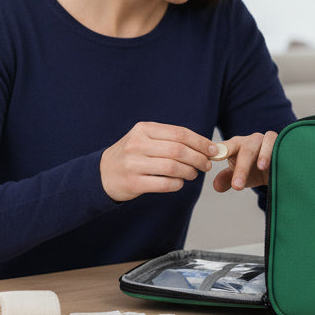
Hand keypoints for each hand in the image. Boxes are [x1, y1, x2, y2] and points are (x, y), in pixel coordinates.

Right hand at [100, 122, 218, 201]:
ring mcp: (133, 164)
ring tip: (193, 174)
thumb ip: (169, 140)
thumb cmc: (130, 156)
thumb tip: (204, 146)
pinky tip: (179, 183)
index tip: (213, 149)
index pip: (179, 133)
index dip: (200, 142)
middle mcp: (137, 144)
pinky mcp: (133, 183)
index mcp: (143, 129)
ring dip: (189, 172)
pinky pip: (164, 184)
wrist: (102, 174)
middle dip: (198, 158)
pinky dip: (177, 184)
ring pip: (173, 167)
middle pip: (178, 150)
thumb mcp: (143, 139)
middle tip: (206, 164)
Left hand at [210, 131, 278, 192]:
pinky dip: (274, 151)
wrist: (278, 169)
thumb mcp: (240, 176)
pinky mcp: (280, 141)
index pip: (224, 148)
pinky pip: (278, 141)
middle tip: (237, 186)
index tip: (210, 160)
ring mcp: (265, 140)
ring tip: (260, 168)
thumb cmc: (254, 171)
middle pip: (245, 150)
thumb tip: (216, 187)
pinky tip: (272, 163)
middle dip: (241, 169)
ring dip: (261, 156)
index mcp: (235, 146)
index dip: (218, 152)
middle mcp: (250, 141)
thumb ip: (227, 179)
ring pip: (261, 144)